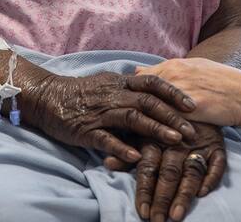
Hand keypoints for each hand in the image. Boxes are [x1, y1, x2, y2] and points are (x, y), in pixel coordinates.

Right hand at [29, 72, 197, 164]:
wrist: (47, 97)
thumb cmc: (81, 93)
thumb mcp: (108, 84)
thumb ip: (130, 88)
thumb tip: (156, 93)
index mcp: (120, 84)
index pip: (152, 83)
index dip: (174, 93)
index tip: (193, 104)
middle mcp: (113, 95)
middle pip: (147, 102)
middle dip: (172, 115)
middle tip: (192, 129)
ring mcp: (100, 113)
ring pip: (132, 118)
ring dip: (155, 129)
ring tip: (174, 140)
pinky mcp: (86, 130)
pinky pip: (106, 139)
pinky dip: (122, 148)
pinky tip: (137, 157)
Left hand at [104, 121, 226, 221]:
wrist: (193, 92)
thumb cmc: (160, 114)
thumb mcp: (141, 128)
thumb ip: (126, 147)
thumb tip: (108, 163)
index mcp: (155, 138)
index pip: (148, 168)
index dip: (145, 190)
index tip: (142, 212)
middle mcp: (176, 142)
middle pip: (169, 173)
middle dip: (163, 198)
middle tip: (157, 220)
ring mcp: (198, 144)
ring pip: (191, 171)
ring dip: (184, 194)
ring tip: (177, 215)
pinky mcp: (217, 144)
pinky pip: (218, 164)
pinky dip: (212, 178)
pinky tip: (203, 193)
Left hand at [136, 58, 240, 128]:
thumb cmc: (222, 81)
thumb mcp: (194, 67)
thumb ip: (169, 71)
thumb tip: (140, 70)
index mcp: (173, 65)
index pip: (142, 77)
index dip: (134, 91)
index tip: (129, 100)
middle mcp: (171, 77)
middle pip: (140, 91)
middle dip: (131, 104)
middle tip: (124, 115)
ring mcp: (176, 94)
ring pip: (148, 107)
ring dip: (139, 118)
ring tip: (131, 129)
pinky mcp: (184, 112)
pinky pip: (162, 122)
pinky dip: (153, 129)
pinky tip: (147, 138)